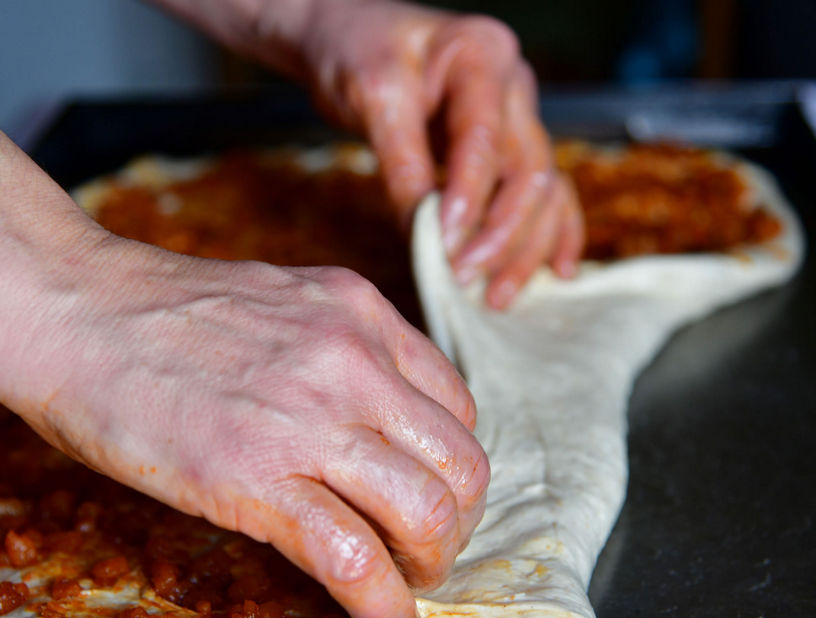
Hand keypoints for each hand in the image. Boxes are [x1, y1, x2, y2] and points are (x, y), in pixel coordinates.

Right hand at [0, 236, 488, 617]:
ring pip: (427, 513)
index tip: (426, 495)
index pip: (457, 406)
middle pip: (462, 466)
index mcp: (358, 311)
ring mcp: (308, 418)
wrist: (68, 309)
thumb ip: (333, 349)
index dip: (449, 467)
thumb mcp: (275, 302)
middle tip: (424, 550)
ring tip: (405, 587)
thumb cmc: (154, 312)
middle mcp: (352, 359)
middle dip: (456, 524)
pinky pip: (354, 560)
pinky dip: (386, 609)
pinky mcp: (254, 478)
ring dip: (431, 567)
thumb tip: (364, 422)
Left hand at [295, 1, 583, 307]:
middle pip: (529, 171)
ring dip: (525, 247)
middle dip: (500, 235)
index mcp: (482, 55)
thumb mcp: (372, 97)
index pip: (485, 139)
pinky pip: (545, 191)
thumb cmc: (357, 50)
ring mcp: (518, 116)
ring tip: (497, 296)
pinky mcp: (509, 145)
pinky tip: (556, 271)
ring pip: (543, 190)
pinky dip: (551, 231)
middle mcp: (514, 85)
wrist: (351, 32)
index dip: (467, 197)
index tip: (441, 243)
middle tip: (464, 278)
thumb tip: (421, 232)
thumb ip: (401, 161)